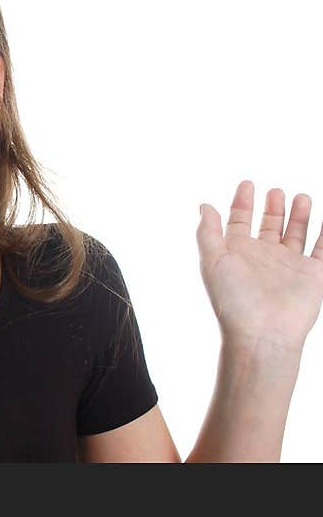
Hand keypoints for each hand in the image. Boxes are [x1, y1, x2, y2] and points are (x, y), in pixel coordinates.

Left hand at [197, 180, 322, 357]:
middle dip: (272, 207)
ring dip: (298, 215)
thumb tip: (204, 205)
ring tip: (300, 196)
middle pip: (269, 225)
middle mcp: (263, 257)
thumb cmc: (232, 299)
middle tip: (275, 191)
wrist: (262, 333)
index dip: (242, 202)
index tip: (247, 183)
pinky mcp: (312, 274)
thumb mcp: (211, 260)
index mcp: (237, 252)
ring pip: (296, 233)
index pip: (239, 221)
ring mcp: (288, 265)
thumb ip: (207, 232)